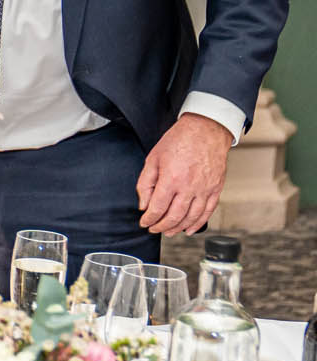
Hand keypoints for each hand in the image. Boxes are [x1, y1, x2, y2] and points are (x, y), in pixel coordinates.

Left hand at [137, 114, 233, 234]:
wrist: (206, 129)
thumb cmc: (179, 140)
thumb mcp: (153, 159)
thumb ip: (145, 183)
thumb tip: (143, 204)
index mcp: (172, 179)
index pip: (157, 208)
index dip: (149, 219)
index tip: (144, 222)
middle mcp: (190, 187)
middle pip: (174, 216)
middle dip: (161, 226)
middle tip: (154, 228)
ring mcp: (205, 189)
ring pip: (191, 217)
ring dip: (178, 228)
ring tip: (168, 231)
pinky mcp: (216, 188)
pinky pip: (208, 211)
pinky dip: (198, 223)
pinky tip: (190, 229)